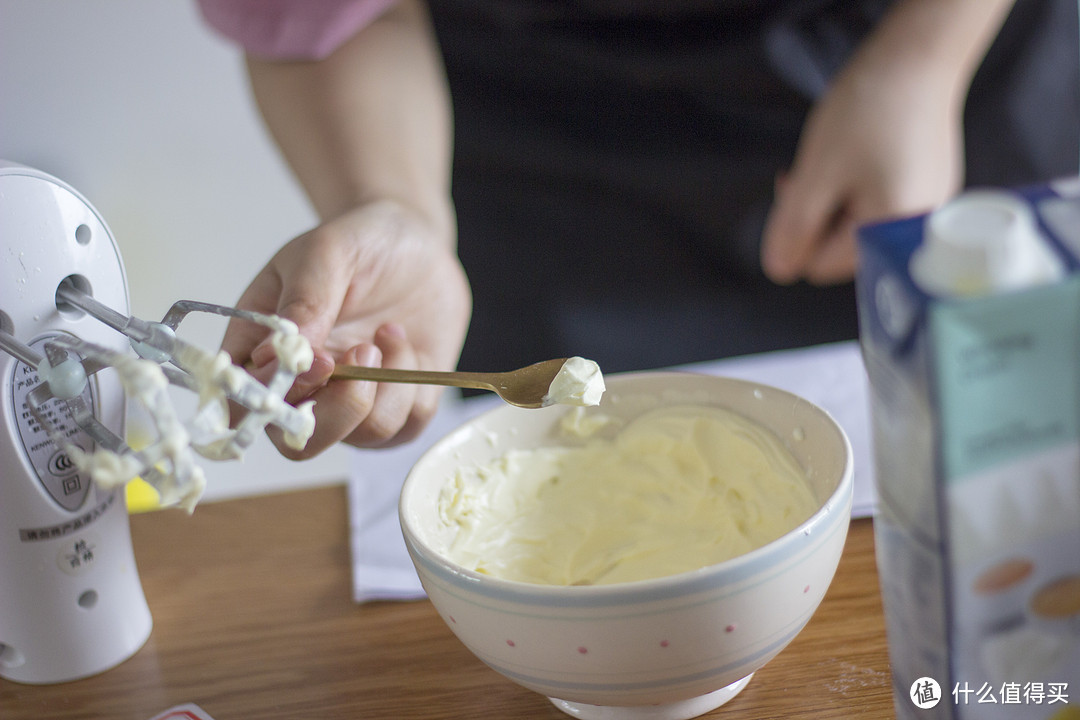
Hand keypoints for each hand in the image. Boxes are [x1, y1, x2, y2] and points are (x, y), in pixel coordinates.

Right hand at [222, 200, 470, 457]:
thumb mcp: (326, 254)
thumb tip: (278, 354)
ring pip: (365, 437)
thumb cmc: (358, 243)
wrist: (412, 240)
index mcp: (261, 351)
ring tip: (385, 333)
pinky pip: (408, 425)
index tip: (321, 360)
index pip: (247, 405)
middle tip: (364, 352)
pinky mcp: (399, 405)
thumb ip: (304, 301)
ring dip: (385, 386)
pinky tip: (401, 342)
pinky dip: (412, 384)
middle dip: (340, 412)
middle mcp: (304, 387)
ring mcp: (351, 400)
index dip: (279, 399)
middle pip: (302, 443)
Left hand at [761, 33, 965, 284]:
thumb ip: (794, 228)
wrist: (918, 59)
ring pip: (858, 227)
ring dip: (836, 202)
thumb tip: (779, 271)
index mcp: (888, 235)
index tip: (798, 190)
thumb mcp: (816, 174)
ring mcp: (927, 211)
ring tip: (838, 161)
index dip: (798, 233)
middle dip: (817, 218)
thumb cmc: (869, 112)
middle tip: (813, 174)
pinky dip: (859, 188)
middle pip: (841, 250)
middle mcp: (916, 233)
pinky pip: (881, 206)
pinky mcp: (929, 191)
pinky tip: (860, 157)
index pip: (819, 266)